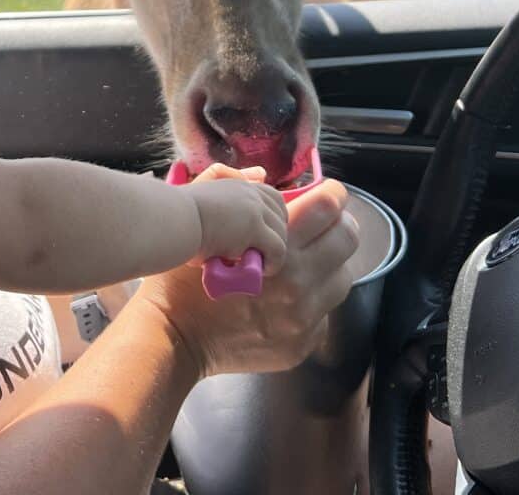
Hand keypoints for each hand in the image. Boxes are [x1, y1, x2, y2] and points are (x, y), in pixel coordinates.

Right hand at [133, 178, 360, 378]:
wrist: (172, 336)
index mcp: (276, 248)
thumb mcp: (205, 225)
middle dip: (340, 224)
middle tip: (329, 222)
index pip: (326, 207)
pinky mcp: (301, 344)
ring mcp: (303, 318)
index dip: (331, 194)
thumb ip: (234, 191)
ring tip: (311, 259)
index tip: (330, 192)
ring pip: (341, 278)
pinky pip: (324, 312)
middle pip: (345, 239)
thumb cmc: (183, 275)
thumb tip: (263, 175)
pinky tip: (291, 295)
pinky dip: (313, 299)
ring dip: (330, 263)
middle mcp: (298, 283)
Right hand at [184, 171, 287, 274]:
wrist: (171, 220)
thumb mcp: (203, 193)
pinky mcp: (255, 228)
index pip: (271, 197)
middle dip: (275, 234)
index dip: (271, 218)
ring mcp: (254, 208)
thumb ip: (224, 184)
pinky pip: (277, 249)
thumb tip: (258, 173)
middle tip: (261, 253)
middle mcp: (249, 192)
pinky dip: (273, 262)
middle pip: (280, 214)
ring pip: (280, 234)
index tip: (262, 236)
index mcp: (237, 184)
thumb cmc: (178, 214)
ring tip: (257, 265)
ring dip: (272, 251)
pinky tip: (262, 270)